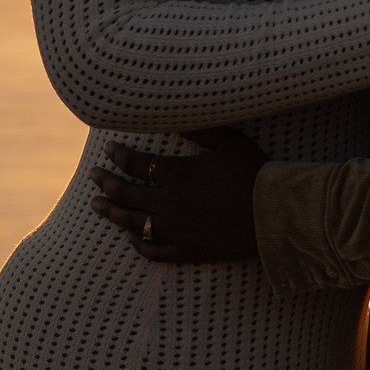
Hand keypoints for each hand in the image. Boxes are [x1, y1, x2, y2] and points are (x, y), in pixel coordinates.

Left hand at [90, 128, 267, 263]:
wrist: (276, 215)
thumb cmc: (255, 173)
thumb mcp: (230, 141)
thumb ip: (199, 130)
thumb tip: (173, 118)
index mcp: (179, 174)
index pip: (137, 163)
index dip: (119, 154)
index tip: (109, 149)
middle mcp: (171, 203)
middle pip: (127, 193)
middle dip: (105, 182)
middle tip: (93, 175)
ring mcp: (177, 230)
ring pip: (133, 223)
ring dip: (111, 213)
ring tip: (97, 206)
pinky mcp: (188, 251)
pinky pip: (154, 251)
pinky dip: (138, 244)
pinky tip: (130, 238)